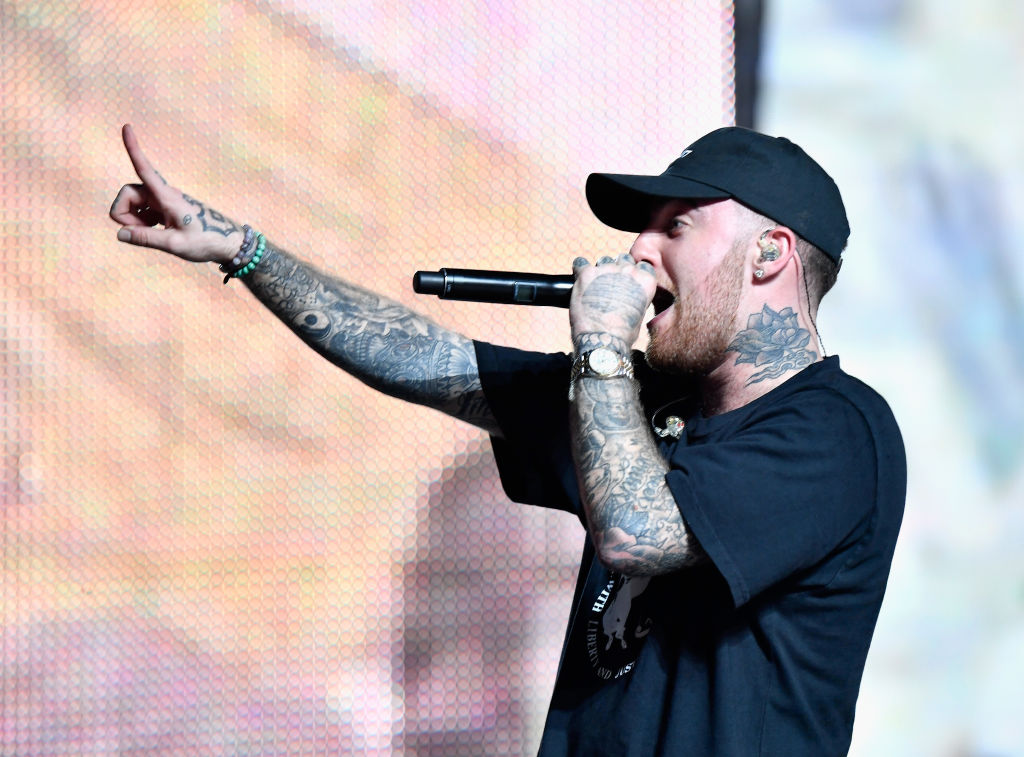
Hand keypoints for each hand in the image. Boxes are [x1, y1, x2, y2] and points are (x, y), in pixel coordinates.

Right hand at [109, 124, 241, 263]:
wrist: (227, 243)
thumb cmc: (206, 241)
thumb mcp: (175, 244)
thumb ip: (146, 239)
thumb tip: (120, 233)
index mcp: (167, 197)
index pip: (145, 169)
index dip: (134, 149)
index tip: (127, 126)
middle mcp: (163, 194)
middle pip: (127, 193)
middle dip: (125, 214)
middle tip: (139, 234)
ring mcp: (163, 200)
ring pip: (133, 203)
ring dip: (133, 220)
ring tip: (155, 234)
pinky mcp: (164, 208)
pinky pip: (141, 211)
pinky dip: (141, 223)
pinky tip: (157, 232)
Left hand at [569, 253, 655, 351]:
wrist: (603, 340)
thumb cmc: (622, 334)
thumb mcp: (640, 313)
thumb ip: (637, 296)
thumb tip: (630, 295)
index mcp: (645, 280)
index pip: (641, 265)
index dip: (633, 273)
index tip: (627, 281)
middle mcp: (628, 271)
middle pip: (623, 259)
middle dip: (617, 270)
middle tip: (610, 285)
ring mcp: (606, 270)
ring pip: (603, 260)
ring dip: (599, 271)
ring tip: (594, 287)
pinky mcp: (586, 274)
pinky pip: (580, 262)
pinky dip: (579, 269)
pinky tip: (579, 278)